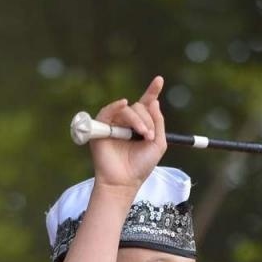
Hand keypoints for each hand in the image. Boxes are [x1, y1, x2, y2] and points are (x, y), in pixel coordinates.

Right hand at [89, 76, 167, 192]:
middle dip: (148, 120)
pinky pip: (109, 110)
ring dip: (138, 120)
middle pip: (139, 107)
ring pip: (127, 110)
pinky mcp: (101, 127)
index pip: (146, 104)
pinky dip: (117, 106)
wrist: (124, 181)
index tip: (159, 80)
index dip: (152, 91)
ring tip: (144, 135)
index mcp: (140, 125)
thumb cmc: (141, 166)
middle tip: (150, 136)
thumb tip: (154, 102)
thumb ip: (159, 123)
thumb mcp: (158, 144)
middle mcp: (127, 122)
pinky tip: (123, 104)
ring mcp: (114, 124)